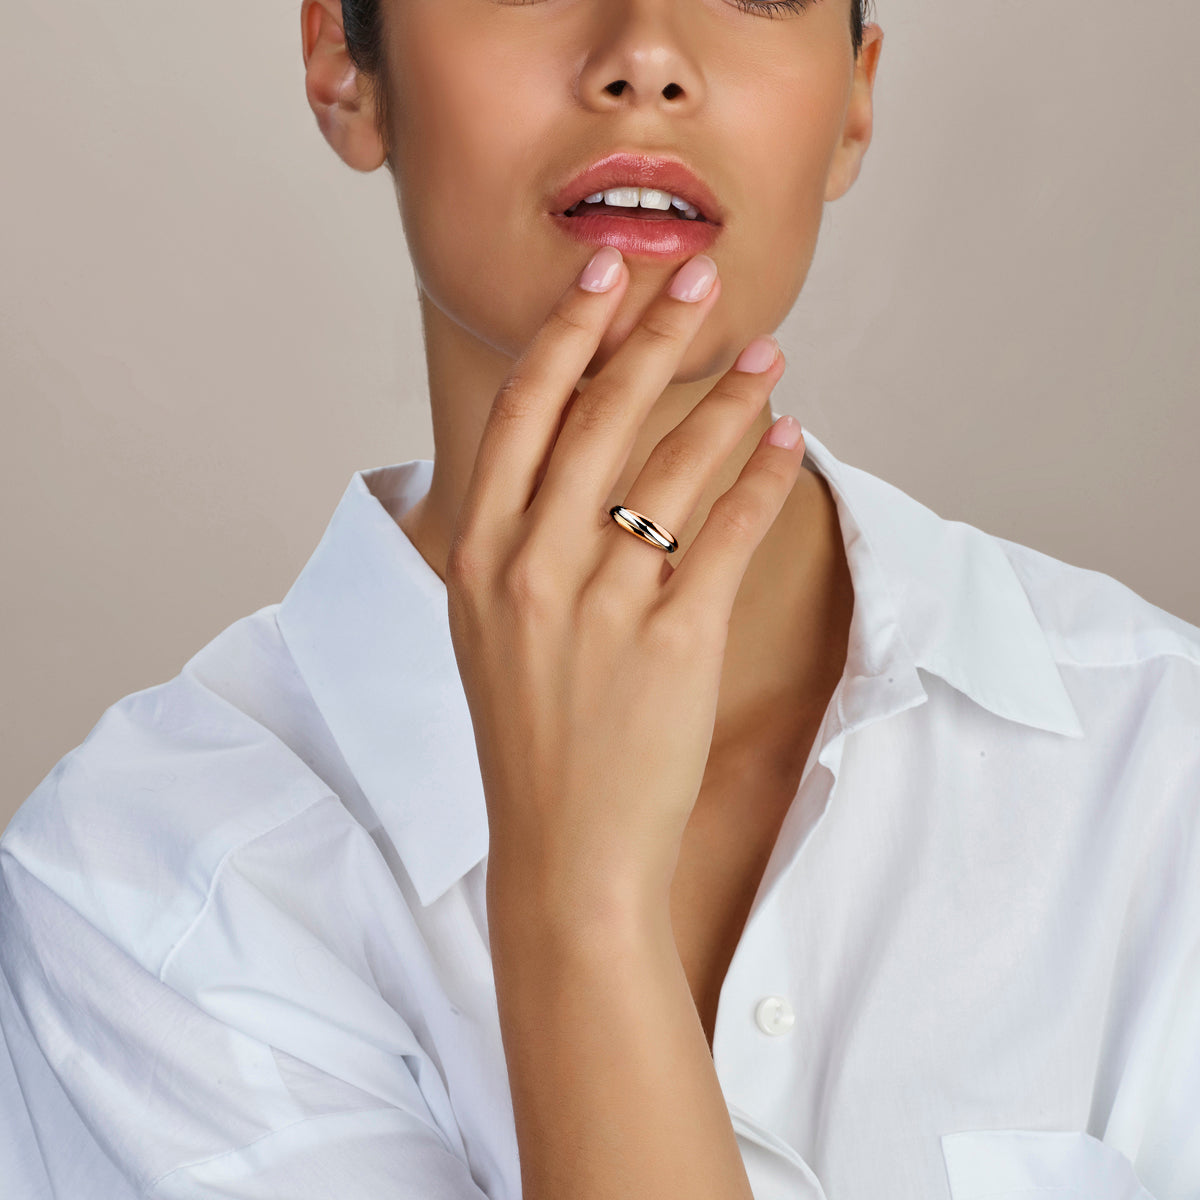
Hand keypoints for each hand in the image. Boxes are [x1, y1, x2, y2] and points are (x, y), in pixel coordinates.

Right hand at [445, 247, 803, 930]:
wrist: (562, 851)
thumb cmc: (528, 736)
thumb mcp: (488, 626)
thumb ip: (515, 539)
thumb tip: (566, 452)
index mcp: (480, 555)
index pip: (524, 413)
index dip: (567, 333)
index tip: (605, 274)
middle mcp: (533, 568)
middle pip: (601, 417)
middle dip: (654, 334)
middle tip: (700, 277)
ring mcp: (602, 605)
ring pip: (673, 467)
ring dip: (729, 399)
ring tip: (769, 354)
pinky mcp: (673, 643)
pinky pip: (727, 535)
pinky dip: (764, 480)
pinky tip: (789, 441)